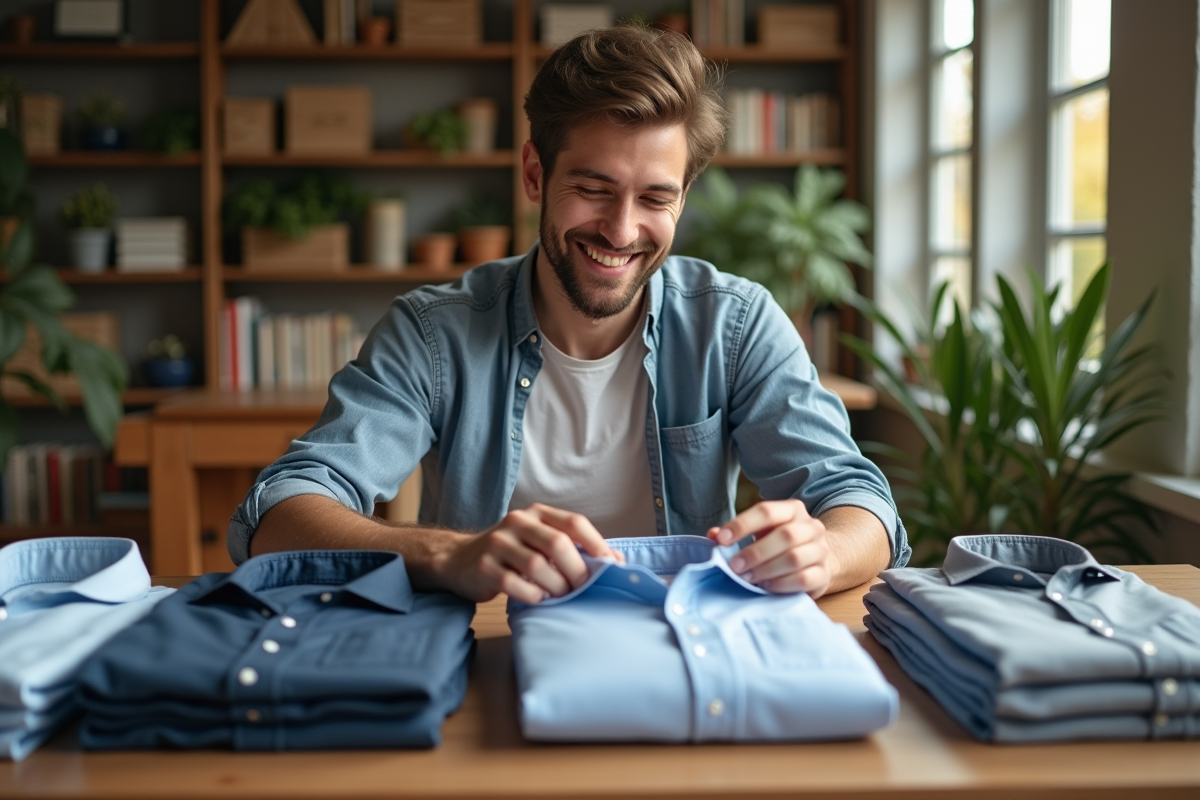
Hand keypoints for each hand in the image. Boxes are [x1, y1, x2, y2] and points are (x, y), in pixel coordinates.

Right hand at [434, 503, 621, 603]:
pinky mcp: (484, 567)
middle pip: (558, 544)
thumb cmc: (509, 553)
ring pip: (538, 566)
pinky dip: (534, 595)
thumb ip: (569, 546)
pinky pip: (516, 584)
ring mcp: (498, 544)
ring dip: (556, 586)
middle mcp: (517, 523)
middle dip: (577, 570)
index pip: (574, 523)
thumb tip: (612, 562)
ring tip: (560, 595)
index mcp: (536, 513)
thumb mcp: (537, 540)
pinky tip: (538, 598)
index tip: (612, 566)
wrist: (458, 560)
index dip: (597, 545)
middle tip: (582, 587)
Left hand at [707, 499, 836, 596]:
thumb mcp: (760, 533)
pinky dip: (781, 584)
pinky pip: (804, 579)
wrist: (817, 560)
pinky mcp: (824, 574)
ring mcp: (821, 550)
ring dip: (766, 570)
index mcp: (792, 510)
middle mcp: (811, 527)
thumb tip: (713, 535)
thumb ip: (736, 533)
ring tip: (748, 578)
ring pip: (795, 558)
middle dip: (755, 552)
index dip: (742, 524)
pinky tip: (766, 587)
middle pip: (785, 535)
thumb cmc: (780, 545)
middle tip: (734, 566)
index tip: (721, 540)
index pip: (767, 511)